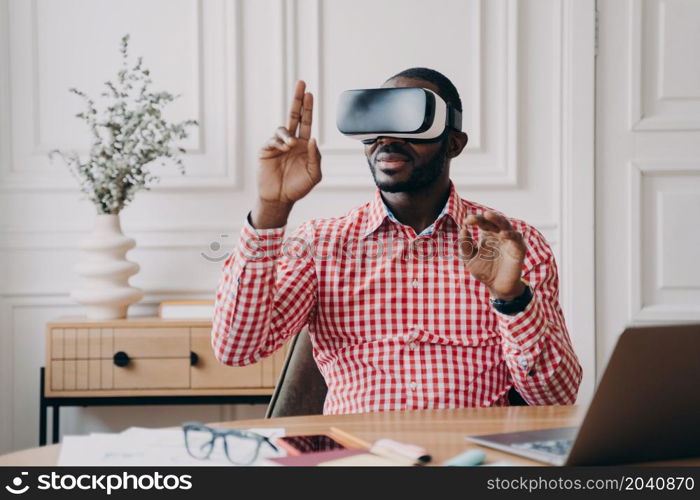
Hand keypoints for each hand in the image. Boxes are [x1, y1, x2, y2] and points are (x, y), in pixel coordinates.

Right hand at [258, 80, 321, 205]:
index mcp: (304, 145)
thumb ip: (316, 157)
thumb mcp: (314, 175)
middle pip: (294, 116)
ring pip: (282, 128)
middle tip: (301, 83)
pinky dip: (279, 142)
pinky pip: (273, 140)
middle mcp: (291, 141)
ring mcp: (278, 145)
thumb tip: (313, 138)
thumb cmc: (298, 188)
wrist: (280, 199)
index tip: (310, 93)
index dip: (308, 108)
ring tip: (290, 145)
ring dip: (287, 134)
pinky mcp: (266, 150)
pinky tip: (283, 149)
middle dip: (298, 100)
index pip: (307, 123)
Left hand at [459, 211, 526, 300]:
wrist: (497, 287)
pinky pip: (516, 238)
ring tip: (488, 216)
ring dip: (498, 219)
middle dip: (485, 217)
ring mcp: (509, 240)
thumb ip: (466, 246)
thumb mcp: (470, 259)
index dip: (475, 219)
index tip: (466, 221)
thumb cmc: (485, 272)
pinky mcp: (518, 248)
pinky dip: (510, 234)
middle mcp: (499, 235)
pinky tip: (502, 235)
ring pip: (506, 225)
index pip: (482, 222)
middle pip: (494, 221)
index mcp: (488, 235)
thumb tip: (463, 230)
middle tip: (475, 217)